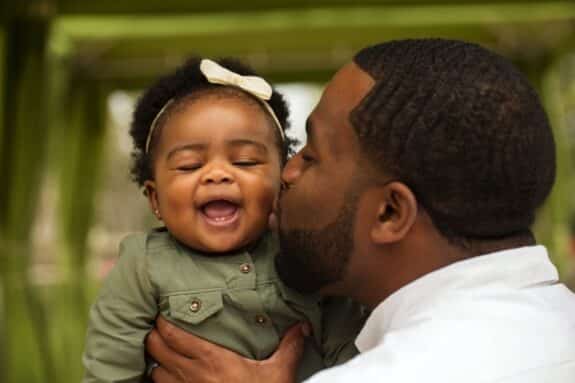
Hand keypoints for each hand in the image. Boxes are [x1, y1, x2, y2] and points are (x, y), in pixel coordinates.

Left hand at [146, 316, 306, 382]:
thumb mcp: (279, 373)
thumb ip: (289, 347)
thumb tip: (302, 326)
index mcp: (213, 359)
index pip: (174, 334)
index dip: (163, 322)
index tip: (165, 313)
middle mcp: (192, 374)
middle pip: (156, 347)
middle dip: (153, 335)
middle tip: (159, 328)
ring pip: (154, 370)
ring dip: (156, 360)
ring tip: (163, 353)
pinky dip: (159, 380)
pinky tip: (168, 377)